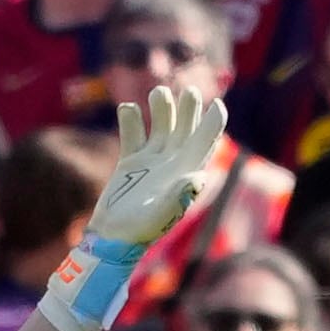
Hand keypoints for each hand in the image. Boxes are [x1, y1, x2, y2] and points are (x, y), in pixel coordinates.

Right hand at [87, 82, 224, 248]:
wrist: (113, 238)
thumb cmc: (140, 229)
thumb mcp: (161, 214)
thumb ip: (178, 196)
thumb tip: (196, 177)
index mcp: (186, 172)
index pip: (205, 141)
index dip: (214, 122)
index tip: (216, 104)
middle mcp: (172, 163)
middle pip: (185, 129)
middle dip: (188, 109)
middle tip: (187, 92)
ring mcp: (151, 161)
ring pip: (161, 127)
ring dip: (161, 109)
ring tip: (158, 93)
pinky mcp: (130, 163)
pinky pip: (133, 135)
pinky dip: (131, 120)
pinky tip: (128, 108)